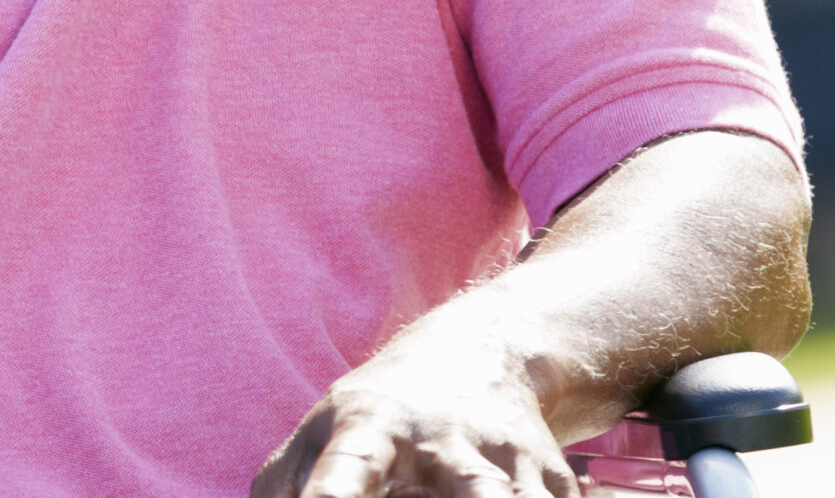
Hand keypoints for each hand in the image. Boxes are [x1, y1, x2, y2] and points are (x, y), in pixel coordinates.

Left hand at [252, 332, 572, 497]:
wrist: (482, 350)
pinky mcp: (554, 482)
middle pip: (475, 492)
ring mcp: (506, 461)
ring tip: (497, 496)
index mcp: (373, 428)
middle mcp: (445, 442)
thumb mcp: (320, 435)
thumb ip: (280, 489)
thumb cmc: (378, 412)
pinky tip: (518, 496)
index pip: (349, 471)